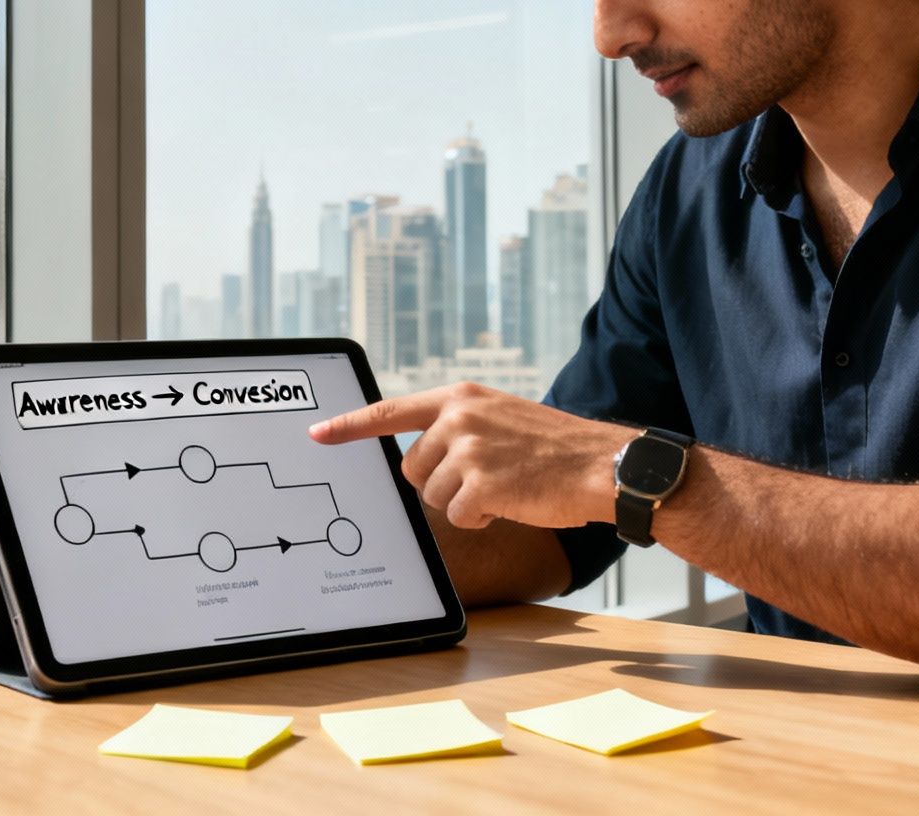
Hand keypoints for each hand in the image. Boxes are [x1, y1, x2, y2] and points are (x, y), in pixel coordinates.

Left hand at [308, 383, 630, 529]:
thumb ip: (458, 426)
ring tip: (505, 487)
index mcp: (460, 397)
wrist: (602, 463)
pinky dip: (480, 521)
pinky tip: (511, 504)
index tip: (316, 434)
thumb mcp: (501, 418)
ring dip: (463, 504)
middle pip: (411, 468)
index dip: (349, 425)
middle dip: (439, 483)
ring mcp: (468, 449)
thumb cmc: (554, 448)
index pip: (390, 410)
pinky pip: (457, 517)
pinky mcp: (481, 483)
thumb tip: (414, 457)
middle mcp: (459, 417)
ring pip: (432, 496)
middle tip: (485, 478)